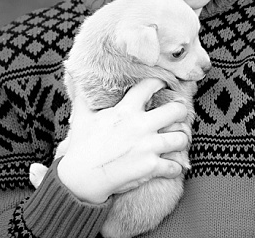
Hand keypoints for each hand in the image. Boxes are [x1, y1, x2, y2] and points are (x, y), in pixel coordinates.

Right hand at [56, 77, 189, 203]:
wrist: (81, 178)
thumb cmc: (82, 146)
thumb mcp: (82, 116)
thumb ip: (83, 96)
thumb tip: (73, 75)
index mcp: (126, 110)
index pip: (150, 86)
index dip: (160, 83)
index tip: (163, 86)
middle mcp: (140, 125)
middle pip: (176, 111)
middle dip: (180, 112)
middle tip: (177, 115)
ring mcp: (147, 147)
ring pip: (181, 138)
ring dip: (181, 140)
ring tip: (176, 141)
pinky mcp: (150, 167)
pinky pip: (175, 166)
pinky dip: (176, 167)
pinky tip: (171, 166)